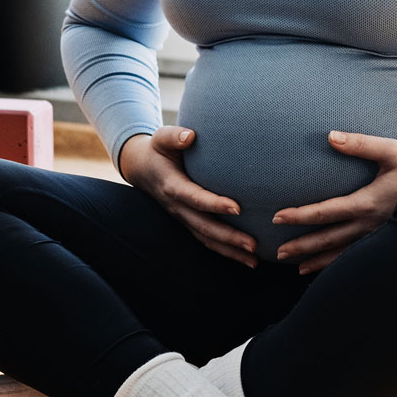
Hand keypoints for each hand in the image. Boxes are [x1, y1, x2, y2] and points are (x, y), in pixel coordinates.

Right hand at [120, 126, 258, 267]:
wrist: (143, 169)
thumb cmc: (158, 150)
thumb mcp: (161, 138)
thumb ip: (174, 136)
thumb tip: (190, 136)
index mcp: (172, 186)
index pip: (194, 197)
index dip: (214, 204)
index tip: (237, 208)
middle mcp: (177, 207)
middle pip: (203, 226)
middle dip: (228, 237)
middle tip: (253, 245)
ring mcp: (183, 218)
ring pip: (206, 239)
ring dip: (230, 251)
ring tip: (254, 260)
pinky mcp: (189, 223)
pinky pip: (207, 240)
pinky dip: (226, 251)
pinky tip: (247, 259)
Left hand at [273, 131, 396, 273]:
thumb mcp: (391, 150)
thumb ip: (360, 144)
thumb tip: (330, 137)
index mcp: (368, 203)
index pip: (325, 212)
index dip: (299, 216)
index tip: (277, 218)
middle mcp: (371, 225)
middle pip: (328, 239)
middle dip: (302, 246)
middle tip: (277, 253)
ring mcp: (380, 236)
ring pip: (343, 254)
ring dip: (318, 261)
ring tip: (296, 268)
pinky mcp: (388, 240)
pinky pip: (359, 256)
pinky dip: (340, 265)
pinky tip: (329, 270)